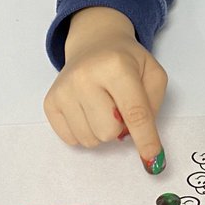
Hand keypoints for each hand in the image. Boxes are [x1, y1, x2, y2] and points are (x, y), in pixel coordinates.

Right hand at [44, 7, 167, 172]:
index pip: (134, 111)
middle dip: (120, 127)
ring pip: (90, 139)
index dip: (146, 139)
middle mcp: (85, 76)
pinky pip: (72, 139)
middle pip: (109, 131)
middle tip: (119, 107)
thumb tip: (138, 139)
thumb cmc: (127, 61)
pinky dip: (85, 131)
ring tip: (103, 107)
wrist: (94, 43)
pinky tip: (88, 110)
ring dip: (102, 131)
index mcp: (116, 65)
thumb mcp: (152, 73)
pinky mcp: (50, 102)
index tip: (153, 161)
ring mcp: (64, 90)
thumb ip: (153, 106)